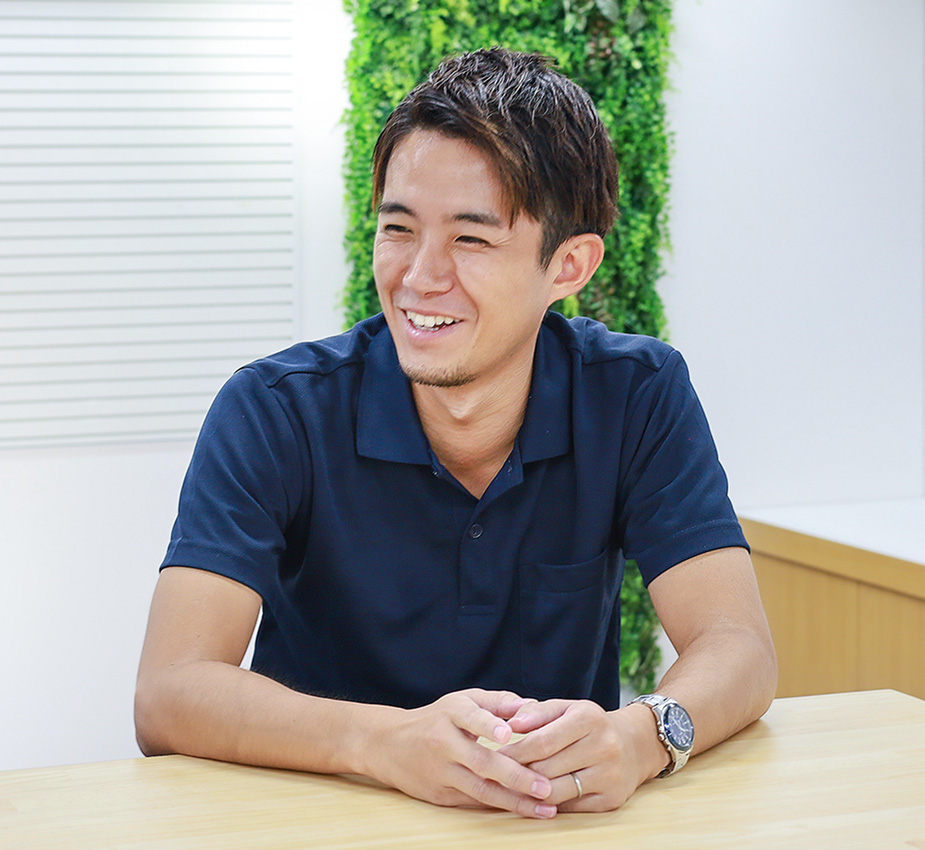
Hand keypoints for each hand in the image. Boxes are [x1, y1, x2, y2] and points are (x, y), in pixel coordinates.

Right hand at [363, 688, 557, 817]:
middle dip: (514, 776)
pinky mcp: (439, 796)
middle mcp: (444, 743)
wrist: (388, 745)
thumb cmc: (436, 719)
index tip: (509, 733)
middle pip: (480, 762)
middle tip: (545, 786)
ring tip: (544, 807)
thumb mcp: (461, 701)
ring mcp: (441, 773)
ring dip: (514, 801)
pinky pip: (473, 803)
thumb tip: (530, 705)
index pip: (470, 719)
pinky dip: (499, 807)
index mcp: (450, 714)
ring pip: (479, 790)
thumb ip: (496, 702)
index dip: (488, 725)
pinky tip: (524, 811)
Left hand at [499, 699, 668, 811]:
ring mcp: (609, 776)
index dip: (515, 751)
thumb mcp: (566, 708)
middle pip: (547, 768)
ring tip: (511, 787)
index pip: (543, 740)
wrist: (634, 744)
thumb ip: (536, 713)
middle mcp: (603, 747)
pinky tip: (534, 798)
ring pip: (556, 791)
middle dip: (517, 772)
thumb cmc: (590, 725)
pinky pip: (570, 807)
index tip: (494, 755)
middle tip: (495, 774)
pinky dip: (549, 804)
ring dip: (529, 792)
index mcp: (589, 718)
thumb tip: (510, 724)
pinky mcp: (611, 799)